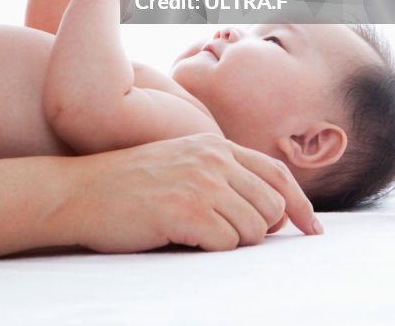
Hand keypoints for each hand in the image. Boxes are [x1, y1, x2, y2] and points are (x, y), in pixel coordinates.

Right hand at [58, 133, 323, 252]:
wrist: (81, 191)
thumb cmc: (131, 185)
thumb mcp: (182, 163)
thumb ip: (222, 175)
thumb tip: (272, 213)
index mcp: (214, 144)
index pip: (276, 173)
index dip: (300, 204)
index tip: (314, 230)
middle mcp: (212, 158)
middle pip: (270, 207)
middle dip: (257, 232)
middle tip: (221, 235)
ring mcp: (199, 182)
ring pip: (253, 229)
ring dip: (232, 242)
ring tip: (196, 234)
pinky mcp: (184, 209)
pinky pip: (226, 244)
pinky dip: (211, 251)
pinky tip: (182, 238)